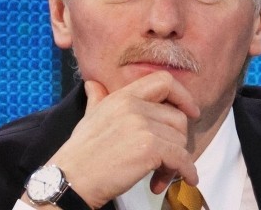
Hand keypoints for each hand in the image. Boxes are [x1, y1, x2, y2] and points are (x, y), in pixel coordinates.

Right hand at [46, 72, 199, 208]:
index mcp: (122, 96)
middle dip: (177, 141)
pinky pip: (181, 158)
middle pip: (178, 118)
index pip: (164, 81)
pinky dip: (187, 171)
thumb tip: (93, 85)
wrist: (69, 179)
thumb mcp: (90, 117)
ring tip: (160, 175)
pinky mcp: (149, 148)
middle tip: (166, 160)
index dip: (183, 95)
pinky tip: (185, 179)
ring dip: (177, 161)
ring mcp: (142, 125)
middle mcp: (133, 106)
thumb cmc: (80, 153)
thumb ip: (98, 99)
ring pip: (181, 140)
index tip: (191, 112)